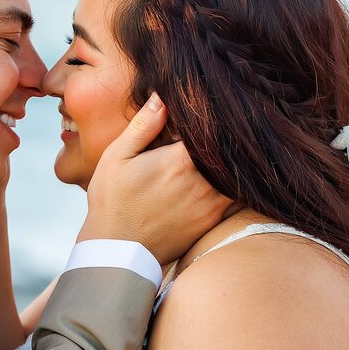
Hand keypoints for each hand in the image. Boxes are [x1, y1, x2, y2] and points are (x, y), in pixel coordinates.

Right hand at [80, 93, 231, 264]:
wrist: (118, 252)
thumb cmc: (112, 202)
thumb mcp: (117, 158)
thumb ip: (143, 126)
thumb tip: (162, 96)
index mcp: (179, 160)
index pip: (211, 128)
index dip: (212, 117)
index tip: (211, 108)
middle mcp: (201, 182)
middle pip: (227, 149)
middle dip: (225, 136)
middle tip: (229, 123)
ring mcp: (210, 204)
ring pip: (235, 173)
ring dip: (231, 161)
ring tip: (226, 149)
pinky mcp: (212, 221)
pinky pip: (235, 197)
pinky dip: (234, 184)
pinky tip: (224, 176)